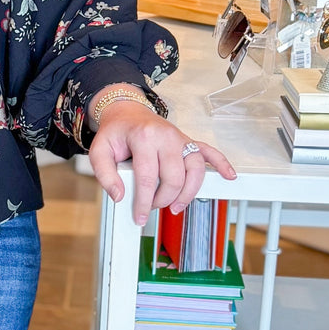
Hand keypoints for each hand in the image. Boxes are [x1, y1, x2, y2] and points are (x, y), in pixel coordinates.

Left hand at [88, 102, 235, 226]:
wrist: (127, 112)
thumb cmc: (116, 133)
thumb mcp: (99, 151)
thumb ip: (105, 174)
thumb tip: (120, 196)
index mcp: (144, 138)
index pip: (148, 177)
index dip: (145, 202)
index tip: (140, 217)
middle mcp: (167, 137)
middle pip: (174, 177)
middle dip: (164, 199)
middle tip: (153, 207)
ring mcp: (181, 138)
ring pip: (195, 170)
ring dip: (188, 192)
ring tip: (176, 206)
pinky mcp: (188, 141)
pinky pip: (209, 152)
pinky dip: (221, 164)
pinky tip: (229, 176)